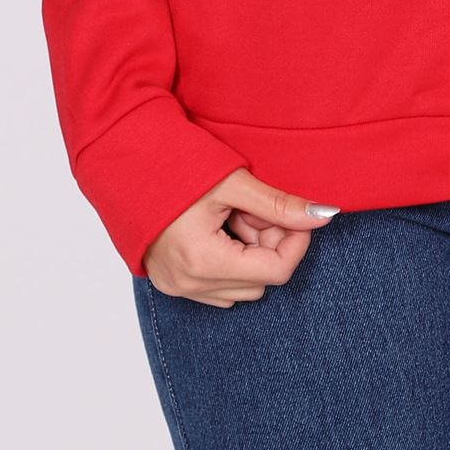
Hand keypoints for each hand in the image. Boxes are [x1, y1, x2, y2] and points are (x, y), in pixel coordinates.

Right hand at [142, 167, 337, 306]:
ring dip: (250, 254)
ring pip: (242, 287)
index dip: (295, 242)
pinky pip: (218, 287)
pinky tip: (219, 229)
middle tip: (256, 209)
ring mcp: (176, 286)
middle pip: (260, 281)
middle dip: (269, 245)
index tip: (296, 216)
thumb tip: (324, 216)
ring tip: (234, 216)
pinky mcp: (171, 283)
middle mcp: (188, 283)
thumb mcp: (233, 183)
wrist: (125, 162)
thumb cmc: (173, 166)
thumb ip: (279, 205)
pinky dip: (230, 262)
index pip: (276, 271)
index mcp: (202, 260)